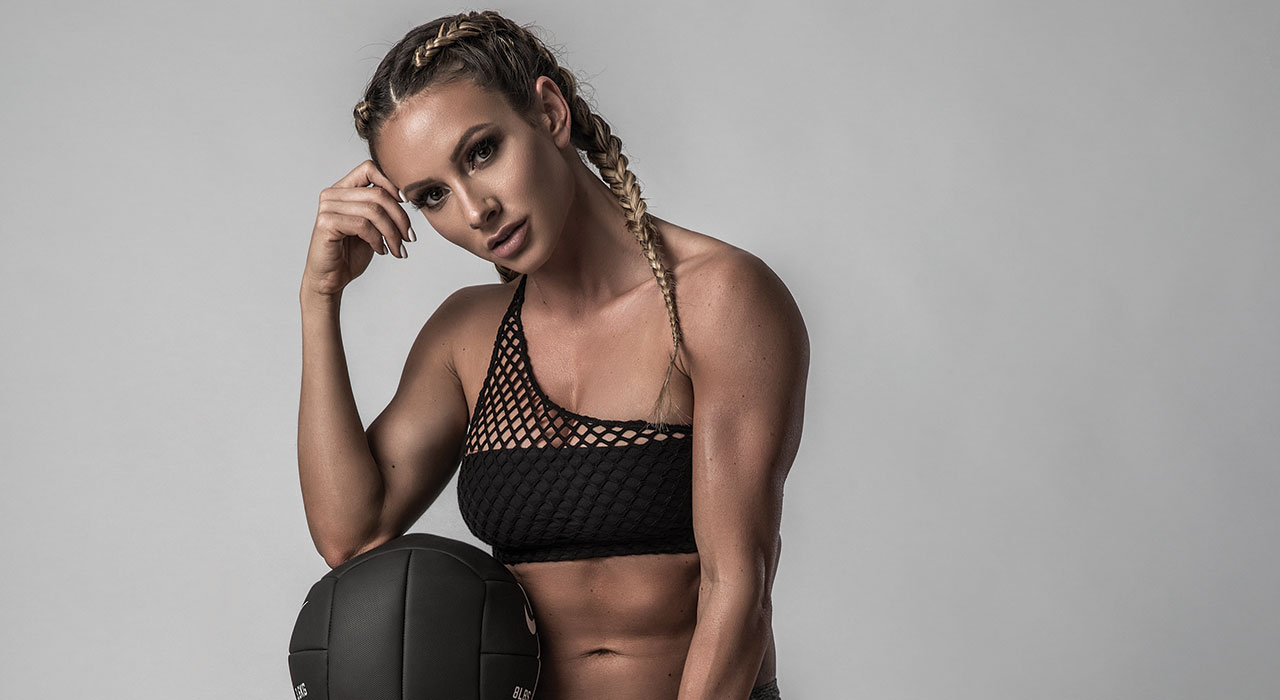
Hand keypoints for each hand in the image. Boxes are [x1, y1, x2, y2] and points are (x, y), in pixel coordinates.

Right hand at [301, 160, 415, 297]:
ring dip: (392, 233)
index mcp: (343, 189)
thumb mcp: (372, 226)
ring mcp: (328, 207)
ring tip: (398, 249)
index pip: (370, 169)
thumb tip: (406, 196)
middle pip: (378, 194)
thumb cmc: (351, 252)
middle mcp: (333, 194)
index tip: (406, 203)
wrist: (332, 278)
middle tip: (409, 238)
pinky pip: (363, 225)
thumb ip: (381, 207)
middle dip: (400, 218)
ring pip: (374, 211)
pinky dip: (378, 239)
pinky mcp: (326, 223)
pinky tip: (380, 250)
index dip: (392, 183)